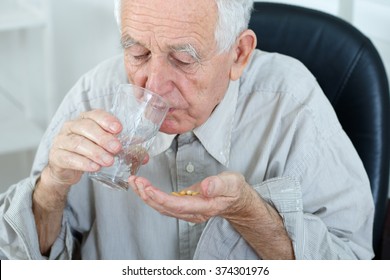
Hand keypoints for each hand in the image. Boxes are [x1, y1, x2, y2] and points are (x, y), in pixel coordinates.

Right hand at [40, 109, 122, 191]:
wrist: (65, 170)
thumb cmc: (87, 153)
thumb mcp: (102, 145)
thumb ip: (117, 142)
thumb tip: (139, 146)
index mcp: (84, 119)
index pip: (95, 114)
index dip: (107, 120)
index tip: (119, 129)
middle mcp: (71, 126)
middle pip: (86, 127)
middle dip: (103, 138)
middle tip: (117, 148)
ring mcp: (61, 140)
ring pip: (78, 143)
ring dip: (96, 152)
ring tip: (109, 161)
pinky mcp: (56, 156)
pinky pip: (69, 158)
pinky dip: (84, 163)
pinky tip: (95, 167)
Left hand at [128, 171, 255, 222]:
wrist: (236, 199)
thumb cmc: (234, 190)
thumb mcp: (232, 183)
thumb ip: (219, 185)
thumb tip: (205, 187)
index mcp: (203, 207)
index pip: (178, 205)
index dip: (161, 198)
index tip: (147, 188)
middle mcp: (192, 213)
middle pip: (165, 208)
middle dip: (147, 196)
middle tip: (135, 181)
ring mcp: (187, 211)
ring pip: (162, 207)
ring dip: (146, 196)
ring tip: (135, 182)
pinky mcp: (183, 206)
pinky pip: (164, 204)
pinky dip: (151, 195)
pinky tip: (144, 186)